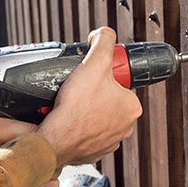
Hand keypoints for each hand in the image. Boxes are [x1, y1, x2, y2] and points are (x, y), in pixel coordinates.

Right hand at [36, 27, 141, 165]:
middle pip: (108, 101)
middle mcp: (125, 128)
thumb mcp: (95, 62)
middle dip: (94, 94)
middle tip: (79, 89)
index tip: (92, 77)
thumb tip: (105, 34)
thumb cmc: (77, 107)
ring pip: (96, 118)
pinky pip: (85, 134)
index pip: (120, 85)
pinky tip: (68, 120)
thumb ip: (104, 41)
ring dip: (86, 111)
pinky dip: (77, 127)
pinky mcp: (92, 152)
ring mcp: (108, 142)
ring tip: (72, 104)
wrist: (56, 138)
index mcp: (131, 108)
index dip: (104, 77)